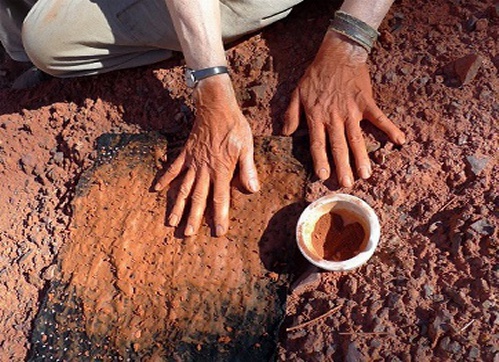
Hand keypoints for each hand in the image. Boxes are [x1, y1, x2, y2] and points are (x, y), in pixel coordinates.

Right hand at [155, 74, 259, 236]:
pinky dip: (165, 179)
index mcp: (221, 169)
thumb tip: (252, 189)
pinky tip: (157, 190)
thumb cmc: (234, 126)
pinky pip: (173, 168)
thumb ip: (247, 169)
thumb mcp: (246, 147)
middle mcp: (205, 169)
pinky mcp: (185, 153)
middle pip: (198, 198)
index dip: (219, 217)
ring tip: (171, 222)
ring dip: (177, 206)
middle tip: (187, 235)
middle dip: (193, 218)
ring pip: (184, 188)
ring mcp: (193, 162)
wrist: (216, 105)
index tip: (217, 232)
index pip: (220, 198)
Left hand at [283, 31, 405, 186]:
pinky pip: (379, 118)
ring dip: (361, 157)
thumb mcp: (297, 93)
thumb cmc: (316, 75)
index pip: (317, 143)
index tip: (323, 177)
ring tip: (365, 175)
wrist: (338, 53)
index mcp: (316, 117)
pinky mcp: (366, 102)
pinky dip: (390, 128)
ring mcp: (351, 111)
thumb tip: (285, 134)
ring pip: (356, 138)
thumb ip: (291, 114)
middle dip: (342, 166)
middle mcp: (334, 117)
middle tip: (346, 184)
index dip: (320, 161)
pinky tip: (400, 140)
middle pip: (338, 146)